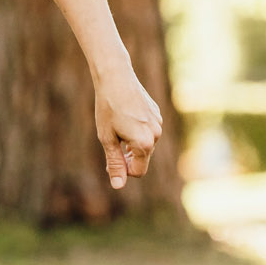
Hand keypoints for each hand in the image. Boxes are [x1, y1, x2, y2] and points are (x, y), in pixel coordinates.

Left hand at [93, 63, 162, 189]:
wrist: (116, 79)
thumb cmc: (108, 109)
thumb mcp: (107, 139)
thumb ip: (115, 163)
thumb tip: (119, 186)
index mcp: (144, 144)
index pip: (138, 171)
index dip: (123, 171)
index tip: (110, 160)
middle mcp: (156, 135)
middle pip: (142, 158)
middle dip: (127, 158)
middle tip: (111, 144)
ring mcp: (158, 123)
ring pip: (145, 144)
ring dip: (131, 144)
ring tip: (117, 129)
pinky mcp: (157, 114)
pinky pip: (147, 131)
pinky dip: (136, 132)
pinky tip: (125, 119)